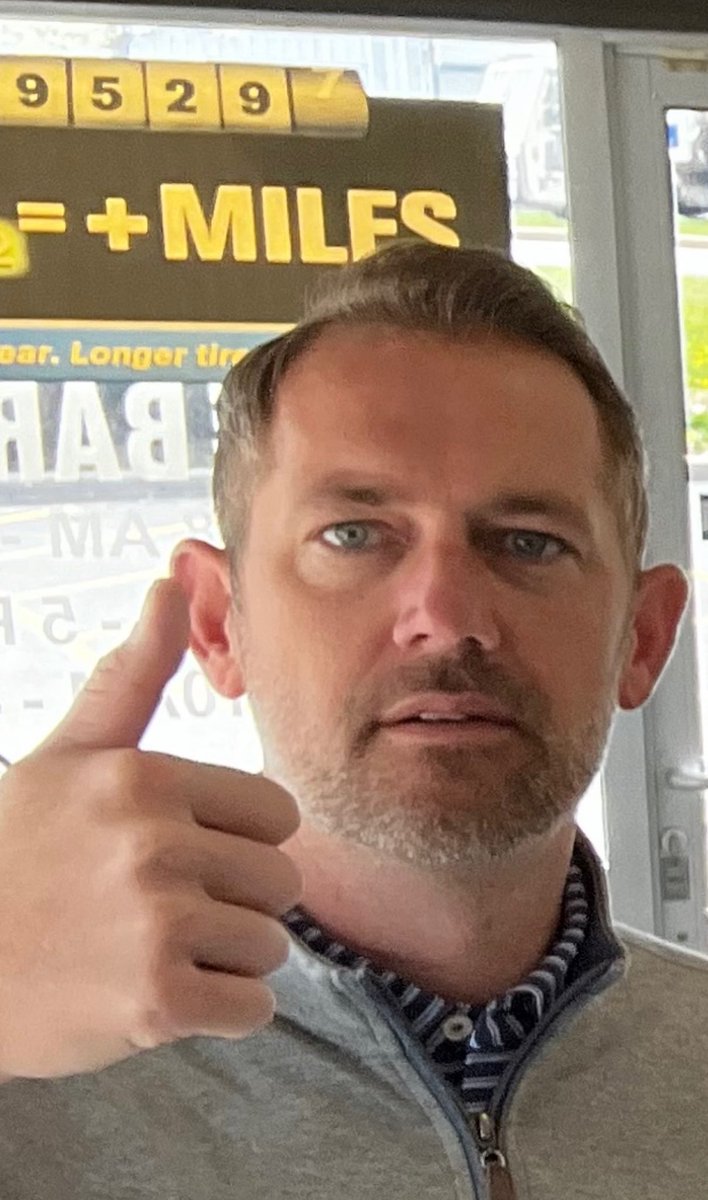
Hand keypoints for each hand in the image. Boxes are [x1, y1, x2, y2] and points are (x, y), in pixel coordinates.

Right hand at [0, 578, 300, 1078]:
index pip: (277, 813)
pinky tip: (161, 994)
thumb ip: (132, 673)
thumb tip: (171, 581)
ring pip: (268, 946)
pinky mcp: (155, 1002)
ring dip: (224, 959)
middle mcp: (156, 844)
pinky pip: (250, 1008)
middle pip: (281, 881)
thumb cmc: (14, 852)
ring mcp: (156, 925)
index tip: (188, 853)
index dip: (240, 839)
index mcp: (146, 778)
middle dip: (236, 900)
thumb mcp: (67, 752)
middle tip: (166, 909)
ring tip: (155, 950)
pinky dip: (217, 1012)